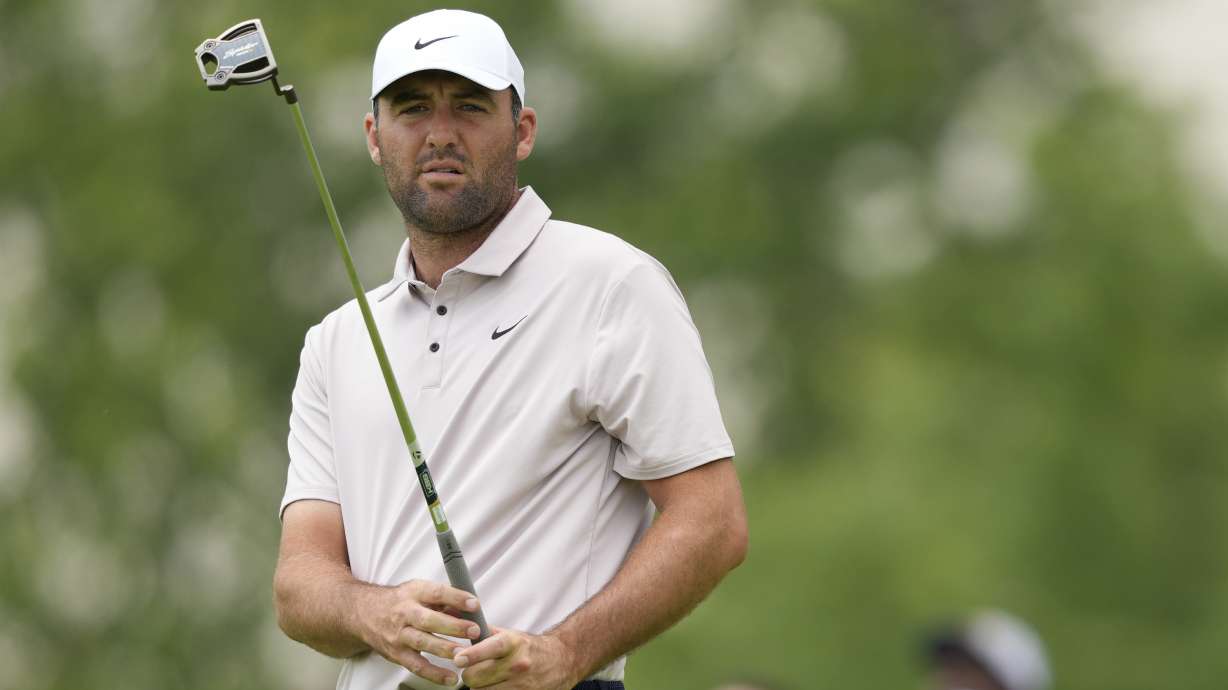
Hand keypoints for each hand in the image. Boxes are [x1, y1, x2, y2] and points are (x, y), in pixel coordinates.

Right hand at [359, 579, 482, 685]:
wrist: (365, 614)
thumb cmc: (400, 602)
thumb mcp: (419, 591)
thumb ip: (444, 600)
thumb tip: (471, 610)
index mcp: (413, 593)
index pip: (436, 593)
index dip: (456, 597)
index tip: (474, 604)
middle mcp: (404, 613)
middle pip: (429, 620)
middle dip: (453, 626)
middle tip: (474, 630)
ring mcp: (399, 635)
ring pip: (422, 643)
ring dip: (444, 649)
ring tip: (464, 654)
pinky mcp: (396, 654)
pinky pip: (416, 666)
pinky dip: (434, 674)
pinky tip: (450, 677)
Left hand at [455, 628, 580, 688]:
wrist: (563, 660)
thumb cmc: (532, 648)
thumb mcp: (513, 635)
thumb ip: (487, 634)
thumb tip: (462, 627)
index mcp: (513, 643)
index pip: (490, 648)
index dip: (472, 655)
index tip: (458, 659)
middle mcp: (517, 664)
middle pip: (477, 676)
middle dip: (469, 674)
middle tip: (471, 671)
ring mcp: (521, 684)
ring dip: (480, 687)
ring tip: (488, 679)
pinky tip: (498, 687)